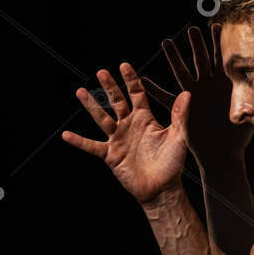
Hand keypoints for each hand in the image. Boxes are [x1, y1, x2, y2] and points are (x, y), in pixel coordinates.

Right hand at [61, 63, 190, 203]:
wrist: (163, 188)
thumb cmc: (172, 163)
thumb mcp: (179, 137)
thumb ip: (180, 116)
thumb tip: (187, 93)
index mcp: (145, 119)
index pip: (136, 94)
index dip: (131, 80)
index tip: (124, 65)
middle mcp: (129, 125)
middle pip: (116, 102)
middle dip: (109, 87)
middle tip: (101, 72)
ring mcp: (118, 139)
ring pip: (102, 119)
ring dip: (91, 106)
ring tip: (81, 91)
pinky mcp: (111, 154)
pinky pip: (92, 146)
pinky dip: (79, 141)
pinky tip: (66, 135)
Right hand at [144, 24, 253, 160]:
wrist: (223, 154)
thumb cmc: (237, 138)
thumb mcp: (247, 122)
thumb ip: (247, 111)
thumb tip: (251, 107)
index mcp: (225, 86)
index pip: (221, 59)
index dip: (218, 44)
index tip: (215, 26)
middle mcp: (208, 87)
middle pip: (201, 60)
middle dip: (197, 44)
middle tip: (191, 29)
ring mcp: (195, 96)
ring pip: (183, 72)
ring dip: (174, 58)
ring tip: (166, 42)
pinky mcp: (184, 109)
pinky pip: (167, 98)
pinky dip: (155, 90)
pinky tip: (142, 80)